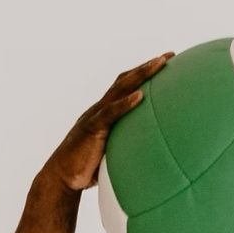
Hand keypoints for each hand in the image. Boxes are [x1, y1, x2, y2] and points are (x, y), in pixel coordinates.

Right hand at [41, 52, 176, 193]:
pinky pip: (110, 113)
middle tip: (170, 55)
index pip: (127, 86)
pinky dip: (125, 103)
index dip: (144, 74)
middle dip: (148, 66)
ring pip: (119, 88)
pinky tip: (140, 96)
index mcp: (106, 113)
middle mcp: (101, 108)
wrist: (63, 177)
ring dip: (141, 74)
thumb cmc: (88, 169)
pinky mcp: (92, 128)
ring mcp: (96, 115)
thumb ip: (127, 148)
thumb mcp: (113, 155)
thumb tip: (150, 157)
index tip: (165, 64)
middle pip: (126, 80)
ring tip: (159, 64)